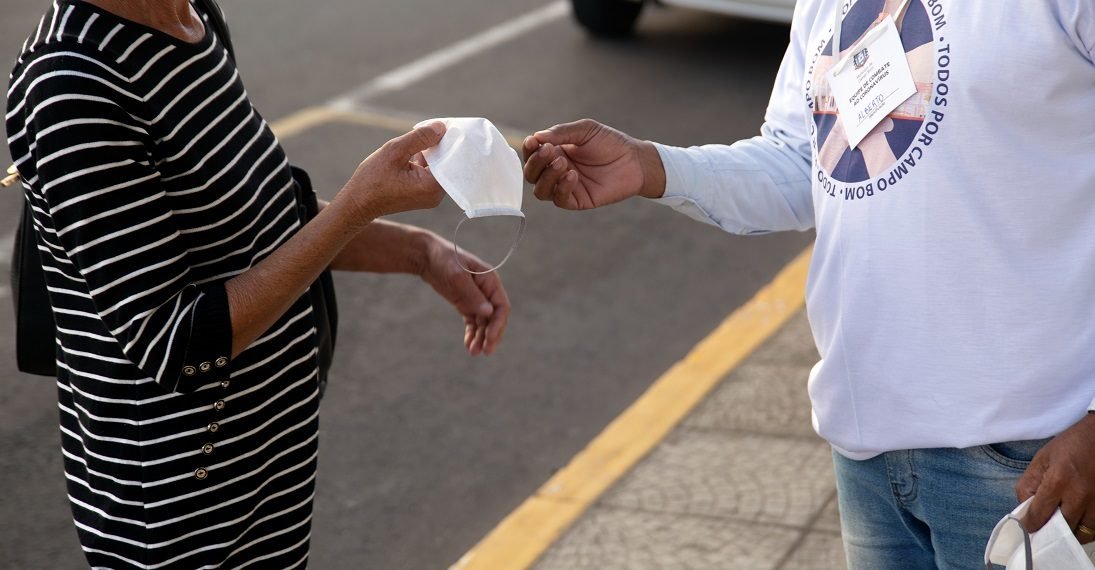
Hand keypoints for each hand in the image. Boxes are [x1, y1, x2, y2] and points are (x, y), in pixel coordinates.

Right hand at [341, 122, 446, 222]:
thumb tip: (441, 127)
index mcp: (431, 187)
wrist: (358, 203)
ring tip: (418, 140)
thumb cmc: (372, 179)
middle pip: (448, 163)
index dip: (449, 141)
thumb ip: (420, 138)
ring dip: (431, 152)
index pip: (452, 159)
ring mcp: (431, 196)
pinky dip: (426, 160)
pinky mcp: (424, 194)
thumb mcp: (395, 151)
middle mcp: (436, 195)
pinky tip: (414, 152)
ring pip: (439, 167)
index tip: (443, 126)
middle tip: (431, 128)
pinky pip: (431, 172)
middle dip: (440, 145)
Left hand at [419, 235, 510, 355]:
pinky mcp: (466, 304)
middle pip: (495, 318)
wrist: (427, 256)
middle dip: (491, 335)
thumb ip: (472, 295)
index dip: (498, 324)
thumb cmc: (444, 260)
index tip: (490, 338)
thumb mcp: (457, 276)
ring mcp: (477, 298)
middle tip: (485, 352)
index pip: (502, 306)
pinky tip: (468, 345)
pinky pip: (473, 322)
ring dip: (481, 338)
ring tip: (473, 352)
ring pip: (484, 323)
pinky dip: (472, 334)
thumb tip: (489, 312)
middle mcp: (487, 291)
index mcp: (491, 281)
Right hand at [522, 118, 665, 209]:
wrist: (634, 160)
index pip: (532, 154)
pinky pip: (559, 199)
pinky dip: (562, 187)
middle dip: (536, 163)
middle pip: (531, 174)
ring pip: (540, 190)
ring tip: (563, 163)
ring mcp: (565, 187)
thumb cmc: (610, 142)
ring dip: (547, 176)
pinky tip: (573, 175)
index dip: (529, 149)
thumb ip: (561, 133)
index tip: (533, 141)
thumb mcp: (585, 130)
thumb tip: (536, 137)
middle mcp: (556, 171)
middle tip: (549, 151)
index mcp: (555, 152)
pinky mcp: (577, 200)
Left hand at [1017, 413, 1094, 542]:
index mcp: (1058, 480)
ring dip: (1072, 532)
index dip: (1030, 524)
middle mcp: (1080, 494)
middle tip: (1044, 529)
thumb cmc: (1069, 446)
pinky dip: (1088, 528)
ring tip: (1064, 526)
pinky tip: (1079, 521)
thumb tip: (1024, 508)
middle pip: (1063, 528)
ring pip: (1084, 532)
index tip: (1026, 529)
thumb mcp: (1042, 459)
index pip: (1040, 513)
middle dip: (1052, 532)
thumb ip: (1028, 484)